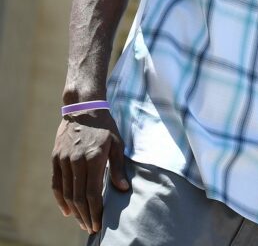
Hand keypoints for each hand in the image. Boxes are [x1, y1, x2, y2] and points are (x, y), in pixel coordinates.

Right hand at [51, 110, 129, 233]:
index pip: (92, 192)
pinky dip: (60, 199)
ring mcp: (64, 160)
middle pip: (78, 196)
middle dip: (85, 215)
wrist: (83, 108)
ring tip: (81, 222)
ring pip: (67, 192)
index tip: (98, 223)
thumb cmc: (105, 127)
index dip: (95, 210)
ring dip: (74, 210)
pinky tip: (67, 210)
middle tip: (90, 228)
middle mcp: (77, 161)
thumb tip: (123, 189)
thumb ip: (118, 168)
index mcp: (94, 158)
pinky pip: (56, 184)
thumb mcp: (117, 144)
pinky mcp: (56, 158)